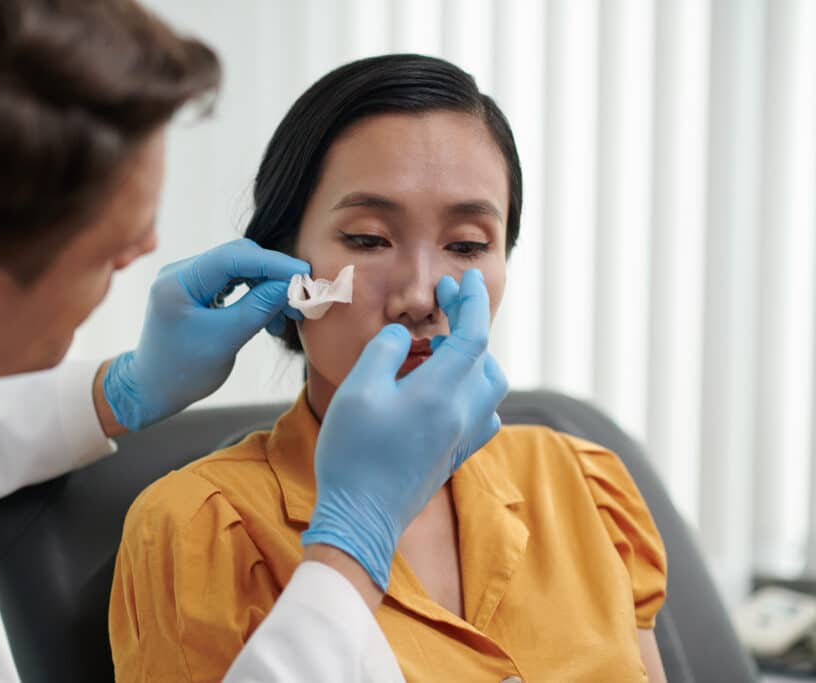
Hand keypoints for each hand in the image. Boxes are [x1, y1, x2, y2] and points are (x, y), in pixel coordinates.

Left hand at [104, 239, 308, 430]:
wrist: (152, 390)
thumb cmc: (183, 372)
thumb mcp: (226, 341)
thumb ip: (258, 308)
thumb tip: (292, 284)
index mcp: (179, 281)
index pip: (233, 257)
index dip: (272, 263)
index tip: (303, 274)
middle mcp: (180, 272)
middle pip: (238, 258)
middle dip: (272, 276)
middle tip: (301, 299)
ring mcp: (188, 279)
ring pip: (239, 269)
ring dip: (267, 288)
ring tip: (288, 316)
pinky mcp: (196, 290)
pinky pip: (232, 282)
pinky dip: (254, 296)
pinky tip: (270, 318)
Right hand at [302, 268, 507, 589]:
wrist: (361, 518)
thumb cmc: (353, 454)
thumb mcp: (358, 390)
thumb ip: (383, 351)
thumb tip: (400, 334)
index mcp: (440, 393)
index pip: (473, 335)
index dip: (473, 302)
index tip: (466, 279)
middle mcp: (462, 414)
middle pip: (486, 359)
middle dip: (470, 325)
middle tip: (444, 306)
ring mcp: (462, 438)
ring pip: (489, 387)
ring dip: (475, 359)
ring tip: (442, 348)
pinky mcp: (456, 456)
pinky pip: (483, 415)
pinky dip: (474, 391)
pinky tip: (447, 392)